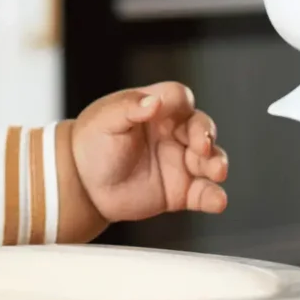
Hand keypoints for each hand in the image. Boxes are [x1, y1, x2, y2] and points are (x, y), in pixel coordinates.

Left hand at [63, 82, 228, 235]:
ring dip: (217, 163)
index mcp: (156, 110)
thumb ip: (130, 107)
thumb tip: (153, 102)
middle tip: (203, 146)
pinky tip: (217, 200)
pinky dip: (214, 197)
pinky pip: (203, 193)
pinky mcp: (180, 191)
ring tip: (217, 171)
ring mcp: (179, 162)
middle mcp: (173, 133)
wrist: (82, 185)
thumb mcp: (106, 120)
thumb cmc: (92, 144)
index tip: (178, 114)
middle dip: (207, 135)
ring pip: (209, 159)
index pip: (179, 99)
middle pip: (202, 127)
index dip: (183, 104)